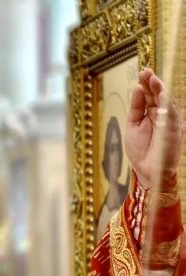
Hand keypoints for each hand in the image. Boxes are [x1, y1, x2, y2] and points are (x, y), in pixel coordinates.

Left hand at [125, 68, 182, 187]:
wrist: (147, 170)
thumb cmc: (140, 150)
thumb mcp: (133, 125)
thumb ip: (136, 107)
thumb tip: (137, 88)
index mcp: (152, 113)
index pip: (150, 94)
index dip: (147, 83)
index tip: (142, 72)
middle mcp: (163, 114)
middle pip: (159, 95)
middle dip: (153, 82)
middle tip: (146, 71)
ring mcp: (170, 121)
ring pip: (167, 101)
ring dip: (160, 89)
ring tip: (152, 78)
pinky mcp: (175, 129)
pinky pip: (172, 113)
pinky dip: (166, 103)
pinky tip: (161, 93)